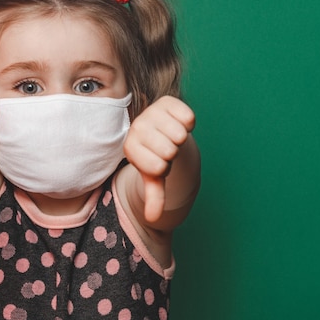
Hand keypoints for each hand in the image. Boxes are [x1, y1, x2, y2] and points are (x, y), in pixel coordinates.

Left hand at [123, 96, 194, 221]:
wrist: (163, 133)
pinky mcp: (167, 101)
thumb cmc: (157, 157)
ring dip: (181, 140)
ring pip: (179, 135)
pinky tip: (179, 124)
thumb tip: (151, 218)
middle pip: (169, 151)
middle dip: (173, 154)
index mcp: (130, 147)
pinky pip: (188, 118)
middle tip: (166, 148)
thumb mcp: (154, 178)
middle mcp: (137, 127)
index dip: (164, 168)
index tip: (158, 162)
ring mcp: (151, 112)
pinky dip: (189, 124)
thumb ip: (153, 197)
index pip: (158, 167)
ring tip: (171, 137)